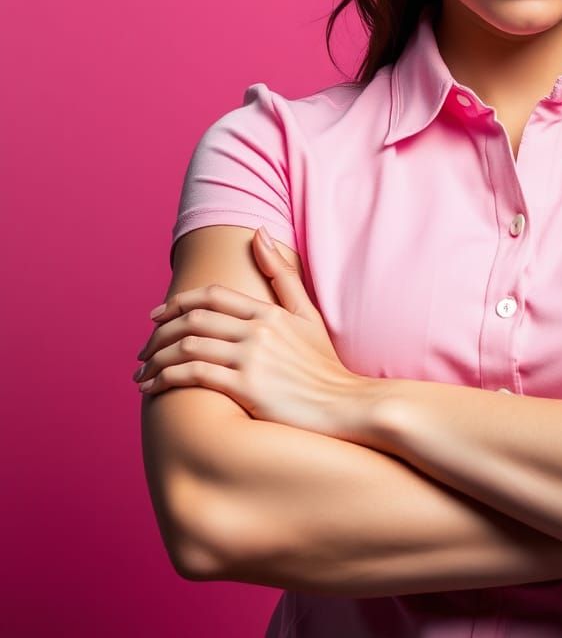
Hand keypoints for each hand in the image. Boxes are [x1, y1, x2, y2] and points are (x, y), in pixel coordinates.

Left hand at [134, 227, 375, 440]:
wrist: (344, 405)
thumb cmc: (323, 365)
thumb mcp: (307, 315)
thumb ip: (282, 275)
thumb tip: (259, 232)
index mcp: (269, 312)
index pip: (211, 296)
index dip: (177, 303)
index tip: (155, 316)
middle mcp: (258, 330)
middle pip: (193, 320)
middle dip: (159, 334)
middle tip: (142, 350)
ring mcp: (252, 358)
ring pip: (188, 346)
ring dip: (156, 359)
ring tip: (141, 373)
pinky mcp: (246, 387)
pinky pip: (194, 375)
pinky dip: (166, 379)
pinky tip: (153, 389)